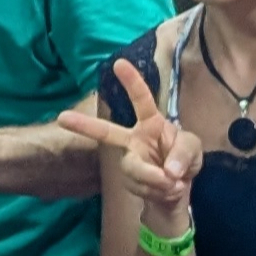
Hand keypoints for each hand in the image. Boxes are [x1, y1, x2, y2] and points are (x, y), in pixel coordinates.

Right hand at [56, 59, 202, 227]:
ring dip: (159, 181)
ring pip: (135, 170)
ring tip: (175, 183)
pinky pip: (142, 188)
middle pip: (106, 132)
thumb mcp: (193, 150)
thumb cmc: (183, 158)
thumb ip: (182, 154)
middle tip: (62, 118)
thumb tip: (168, 171)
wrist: (177, 189)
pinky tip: (166, 190)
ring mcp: (128, 160)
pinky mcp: (128, 180)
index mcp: (150, 123)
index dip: (131, 82)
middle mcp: (133, 139)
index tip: (118, 63)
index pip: (141, 100)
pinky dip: (160, 192)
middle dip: (83, 125)